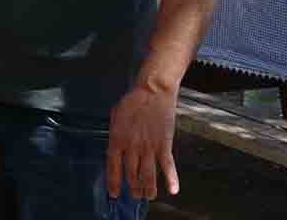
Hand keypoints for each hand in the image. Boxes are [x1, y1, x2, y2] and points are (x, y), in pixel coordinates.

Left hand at [106, 84, 179, 199]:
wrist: (152, 91)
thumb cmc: (132, 101)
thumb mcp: (115, 117)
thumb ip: (115, 134)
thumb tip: (114, 148)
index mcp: (117, 140)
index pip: (113, 168)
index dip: (114, 183)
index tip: (115, 194)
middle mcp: (131, 147)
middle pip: (132, 175)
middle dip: (133, 188)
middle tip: (135, 196)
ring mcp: (148, 147)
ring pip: (148, 175)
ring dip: (148, 189)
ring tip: (149, 196)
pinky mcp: (164, 145)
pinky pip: (167, 166)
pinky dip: (171, 180)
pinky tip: (172, 190)